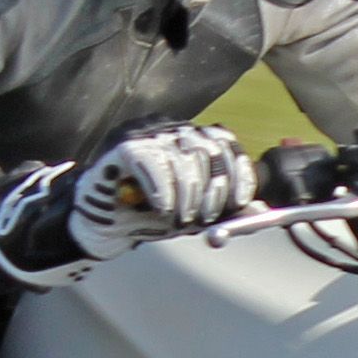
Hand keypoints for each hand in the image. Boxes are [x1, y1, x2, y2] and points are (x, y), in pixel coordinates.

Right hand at [0, 122, 252, 285]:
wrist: (95, 227)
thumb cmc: (142, 218)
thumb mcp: (191, 217)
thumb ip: (223, 212)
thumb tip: (261, 211)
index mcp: (187, 140)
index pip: (225, 142)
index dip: (238, 172)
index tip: (240, 203)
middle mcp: (168, 130)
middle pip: (208, 150)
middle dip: (212, 192)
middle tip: (200, 220)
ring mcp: (143, 134)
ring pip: (183, 157)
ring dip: (186, 197)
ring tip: (176, 220)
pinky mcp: (121, 147)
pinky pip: (152, 162)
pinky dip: (162, 190)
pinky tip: (160, 208)